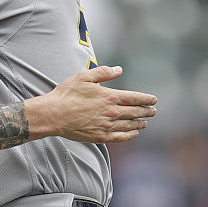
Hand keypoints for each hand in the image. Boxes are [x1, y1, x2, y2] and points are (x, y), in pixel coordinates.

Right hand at [28, 66, 156, 143]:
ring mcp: (107, 126)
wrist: (53, 114)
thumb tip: (119, 69)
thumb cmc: (67, 94)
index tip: (154, 100)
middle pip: (135, 112)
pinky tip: (134, 134)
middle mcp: (112, 112)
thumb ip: (103, 73)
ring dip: (140, 123)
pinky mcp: (100, 137)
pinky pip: (120, 137)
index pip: (135, 98)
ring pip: (129, 125)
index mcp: (110, 96)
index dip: (146, 99)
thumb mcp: (84, 77)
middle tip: (153, 111)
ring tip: (145, 122)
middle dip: (146, 111)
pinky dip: (130, 135)